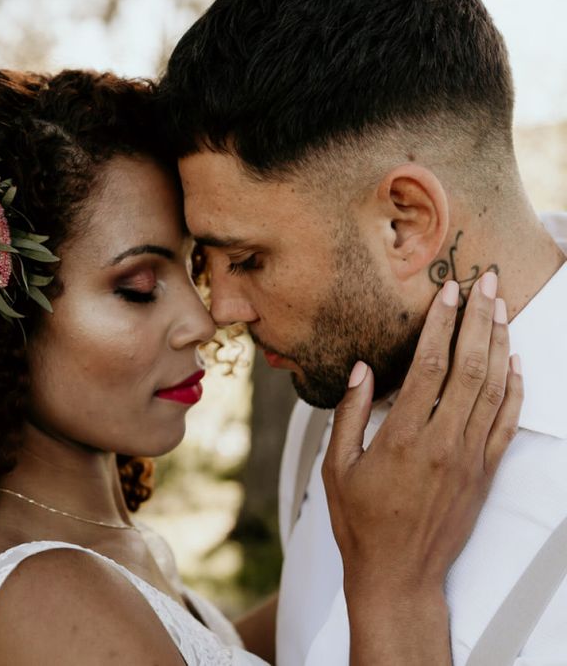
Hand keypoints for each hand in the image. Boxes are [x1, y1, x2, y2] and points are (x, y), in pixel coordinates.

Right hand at [322, 273, 522, 664]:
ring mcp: (471, 458)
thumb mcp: (337, 467)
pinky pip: (508, 422)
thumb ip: (350, 413)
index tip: (451, 292)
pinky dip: (517, 388)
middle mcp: (444, 442)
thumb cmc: (361, 522)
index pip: (430, 365)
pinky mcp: (485, 473)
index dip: (442, 323)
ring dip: (501, 343)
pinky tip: (518, 362)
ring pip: (495, 388)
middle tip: (488, 282)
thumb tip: (362, 369)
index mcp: (403, 437)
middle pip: (471, 367)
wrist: (399, 575)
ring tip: (503, 308)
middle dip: (480, 318)